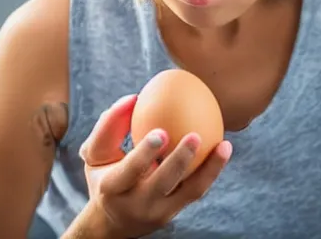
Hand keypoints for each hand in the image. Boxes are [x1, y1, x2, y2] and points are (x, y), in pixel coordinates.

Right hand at [78, 94, 232, 237]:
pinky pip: (197, 190)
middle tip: (195, 135)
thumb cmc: (104, 175)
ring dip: (210, 169)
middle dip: (180, 161)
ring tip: (225, 146)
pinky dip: (212, 170)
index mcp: (113, 188)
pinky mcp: (175, 211)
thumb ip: (109, 125)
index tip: (161, 132)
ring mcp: (159, 212)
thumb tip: (134, 97)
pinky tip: (224, 148)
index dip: (145, 154)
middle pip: (162, 184)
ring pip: (189, 192)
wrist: (111, 223)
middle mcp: (137, 204)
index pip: (130, 171)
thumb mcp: (95, 153)